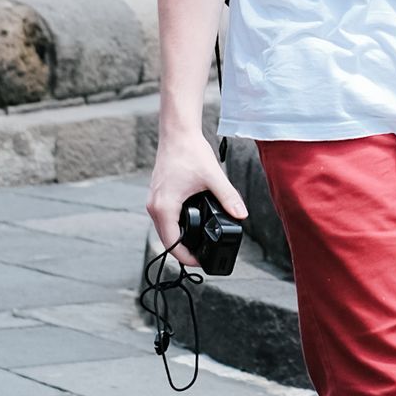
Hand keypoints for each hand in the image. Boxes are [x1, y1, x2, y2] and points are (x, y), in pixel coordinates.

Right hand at [146, 128, 247, 265]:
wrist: (177, 133)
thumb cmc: (190, 152)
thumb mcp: (213, 177)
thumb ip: (228, 197)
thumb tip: (241, 215)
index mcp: (164, 206)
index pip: (171, 243)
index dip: (186, 257)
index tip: (201, 262)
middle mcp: (155, 206)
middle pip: (166, 239)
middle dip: (183, 250)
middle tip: (203, 256)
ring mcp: (154, 200)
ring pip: (164, 229)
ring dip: (178, 238)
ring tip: (197, 244)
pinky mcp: (158, 195)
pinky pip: (164, 218)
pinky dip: (175, 225)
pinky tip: (190, 224)